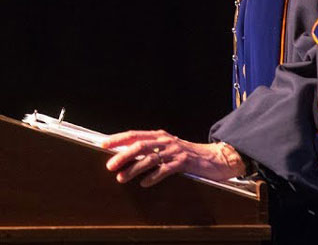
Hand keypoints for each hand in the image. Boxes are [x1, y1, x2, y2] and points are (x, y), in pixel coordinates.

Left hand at [100, 129, 245, 186]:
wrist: (214, 158)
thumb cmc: (187, 154)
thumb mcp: (167, 147)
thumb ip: (150, 149)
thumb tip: (125, 154)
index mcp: (159, 135)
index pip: (134, 134)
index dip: (118, 139)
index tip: (103, 144)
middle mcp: (165, 141)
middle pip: (139, 145)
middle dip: (122, 155)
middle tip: (110, 165)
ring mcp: (175, 151)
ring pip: (150, 158)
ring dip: (134, 168)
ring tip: (122, 178)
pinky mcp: (184, 163)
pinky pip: (166, 170)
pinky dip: (153, 176)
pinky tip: (144, 183)